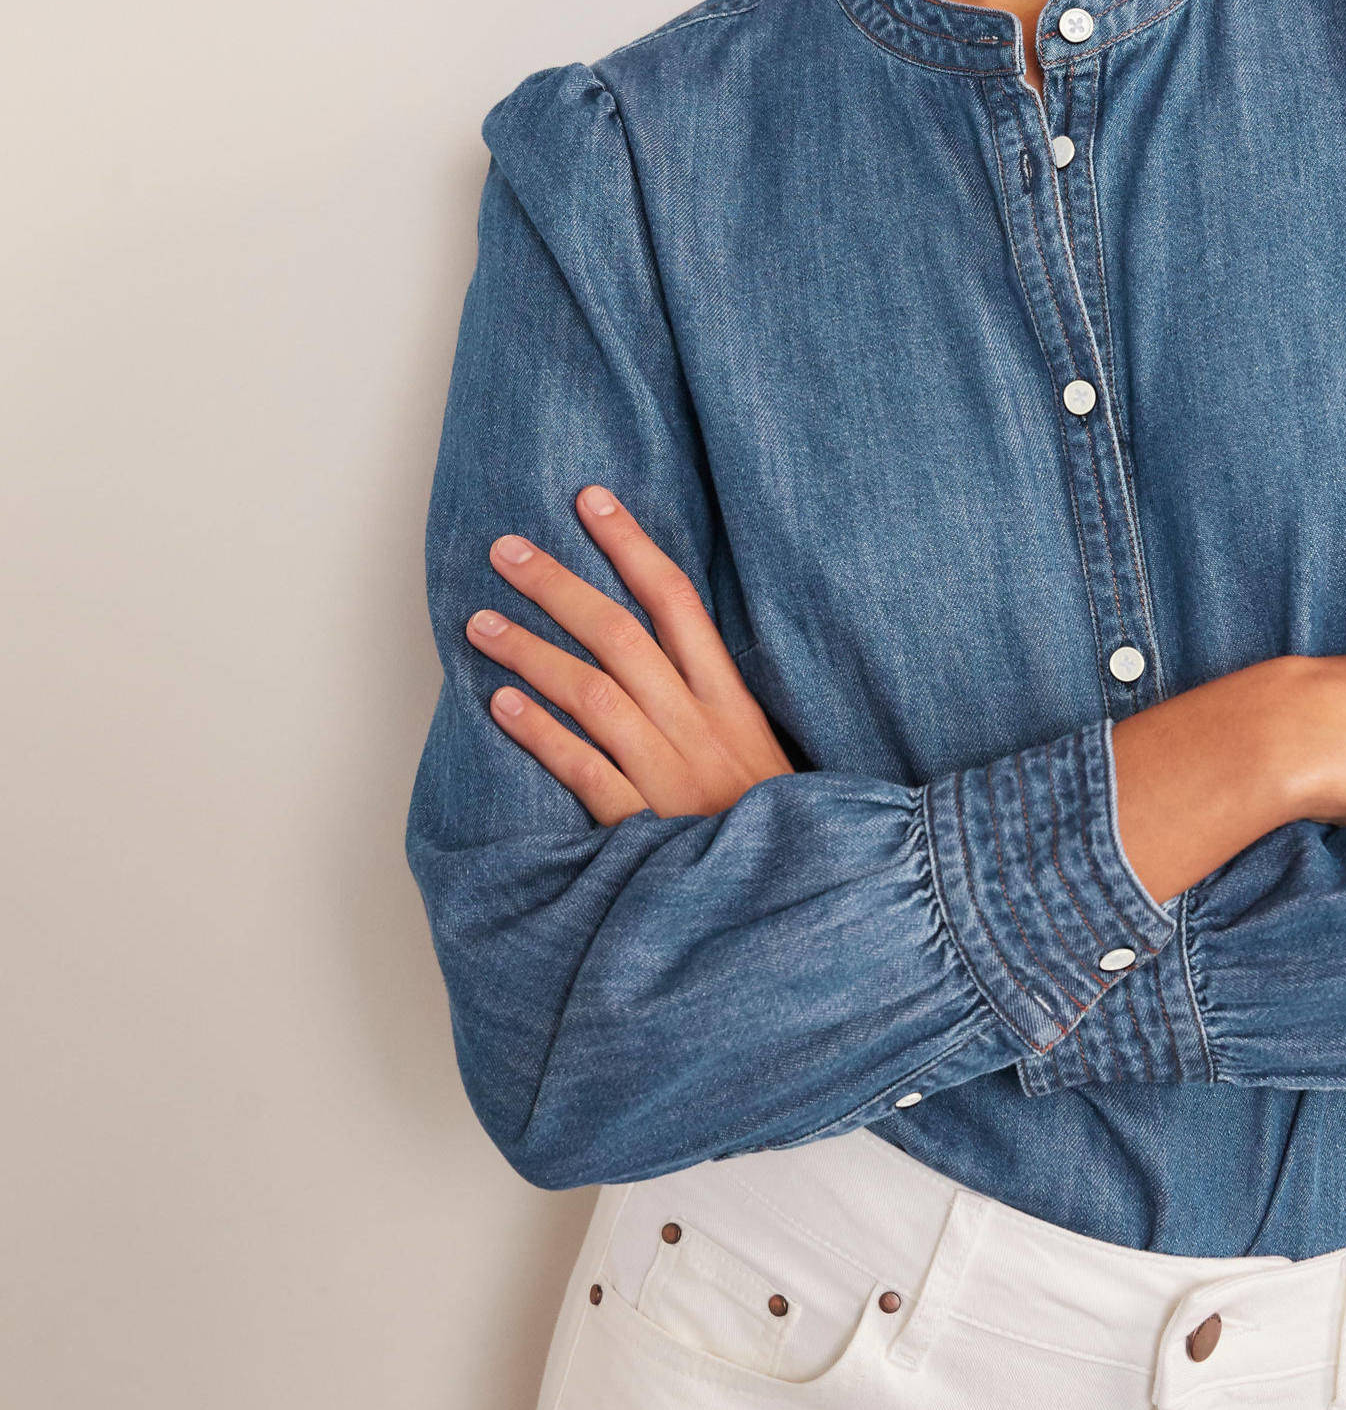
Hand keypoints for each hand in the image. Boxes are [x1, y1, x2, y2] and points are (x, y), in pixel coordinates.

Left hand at [464, 484, 793, 826]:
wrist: (799, 908)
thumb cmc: (775, 832)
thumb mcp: (765, 756)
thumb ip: (719, 708)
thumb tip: (663, 651)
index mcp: (734, 704)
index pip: (678, 602)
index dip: (631, 546)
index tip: (589, 500)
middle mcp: (701, 729)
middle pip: (621, 636)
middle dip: (559, 586)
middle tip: (506, 551)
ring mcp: (672, 777)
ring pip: (593, 694)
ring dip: (532, 652)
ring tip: (481, 624)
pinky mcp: (645, 829)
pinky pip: (585, 770)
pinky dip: (541, 734)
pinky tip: (501, 705)